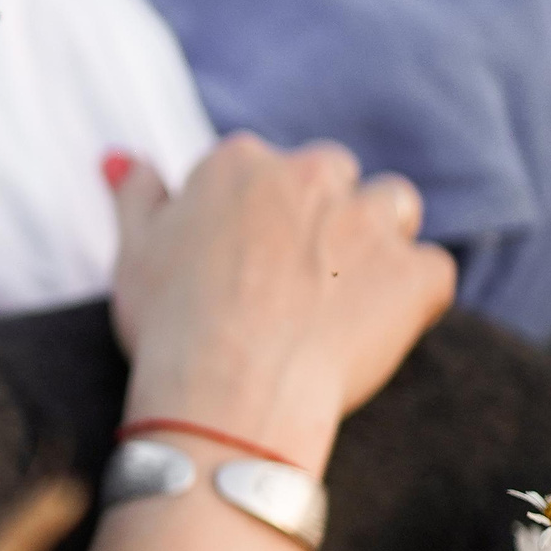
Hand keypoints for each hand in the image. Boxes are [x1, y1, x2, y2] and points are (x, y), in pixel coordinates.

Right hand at [108, 134, 455, 472]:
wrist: (227, 394)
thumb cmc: (170, 326)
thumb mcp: (133, 253)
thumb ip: (137, 197)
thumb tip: (121, 156)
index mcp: (239, 165)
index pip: (256, 167)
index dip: (250, 216)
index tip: (239, 261)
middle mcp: (310, 176)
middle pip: (330, 174)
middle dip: (320, 213)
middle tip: (289, 280)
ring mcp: (369, 222)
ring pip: (392, 206)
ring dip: (377, 237)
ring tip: (342, 295)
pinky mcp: (414, 273)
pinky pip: (429, 274)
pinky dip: (412, 298)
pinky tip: (373, 331)